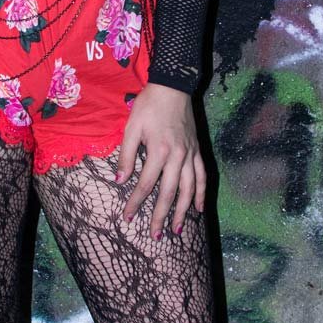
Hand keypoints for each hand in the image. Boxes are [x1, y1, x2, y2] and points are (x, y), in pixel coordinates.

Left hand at [114, 83, 206, 237]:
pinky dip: (201, 194)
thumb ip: (127, 155)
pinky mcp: (197, 151)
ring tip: (176, 230)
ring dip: (183, 212)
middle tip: (154, 236)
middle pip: (169, 194)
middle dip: (160, 216)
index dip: (135, 203)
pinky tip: (198, 208)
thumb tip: (119, 180)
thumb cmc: (148, 106)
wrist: (173, 87)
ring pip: (189, 190)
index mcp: (159, 151)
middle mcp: (178, 157)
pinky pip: (202, 176)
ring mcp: (190, 155)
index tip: (127, 218)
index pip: (145, 184)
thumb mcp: (131, 127)